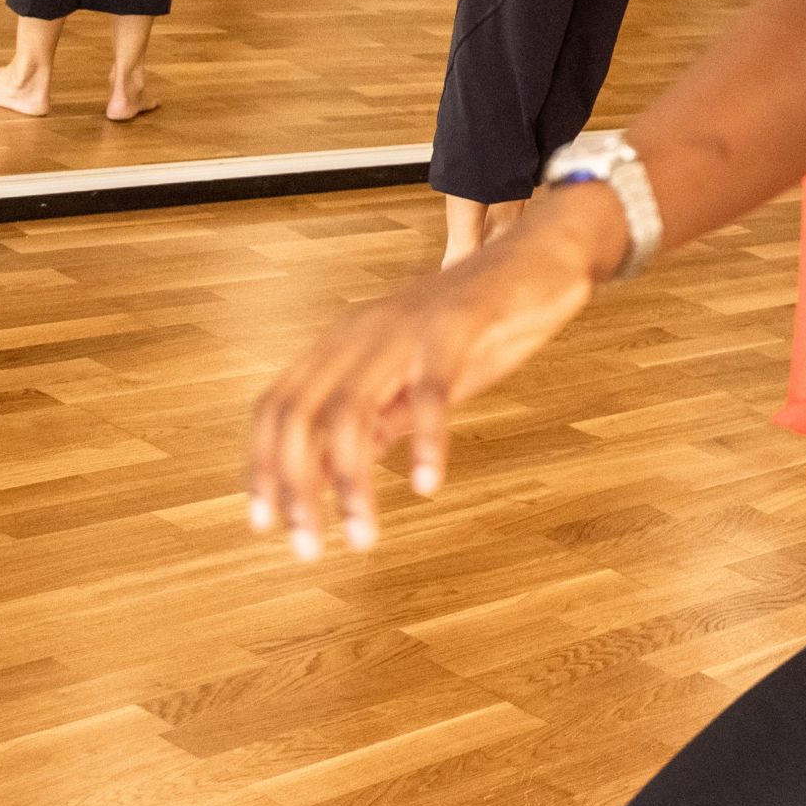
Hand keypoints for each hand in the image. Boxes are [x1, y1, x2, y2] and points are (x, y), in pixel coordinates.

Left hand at [247, 214, 598, 557]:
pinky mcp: (457, 324)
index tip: (266, 524)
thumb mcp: (420, 378)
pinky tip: (426, 481)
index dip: (263, 466)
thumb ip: (383, 416)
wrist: (542, 257)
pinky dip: (424, 440)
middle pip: (302, 414)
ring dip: (352, 480)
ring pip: (352, 410)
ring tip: (363, 534)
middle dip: (297, 486)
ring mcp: (406, 326)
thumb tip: (339, 469)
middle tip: (310, 548)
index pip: (278, 407)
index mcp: (344, 342)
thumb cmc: (481, 322)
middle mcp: (362, 331)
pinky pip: (430, 390)